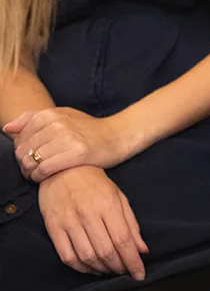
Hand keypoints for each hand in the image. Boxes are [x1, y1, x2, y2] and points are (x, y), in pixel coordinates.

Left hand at [5, 106, 127, 181]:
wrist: (118, 136)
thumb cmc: (89, 129)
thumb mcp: (63, 115)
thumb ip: (33, 119)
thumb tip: (7, 128)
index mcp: (52, 114)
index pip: (20, 136)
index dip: (21, 149)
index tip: (30, 154)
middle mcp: (58, 124)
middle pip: (23, 150)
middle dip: (23, 162)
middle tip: (33, 167)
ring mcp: (67, 139)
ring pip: (31, 161)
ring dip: (30, 172)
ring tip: (38, 173)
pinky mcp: (75, 155)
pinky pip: (44, 170)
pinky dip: (40, 177)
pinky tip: (46, 176)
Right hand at [38, 165, 147, 278]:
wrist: (63, 170)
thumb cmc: (96, 183)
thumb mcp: (119, 197)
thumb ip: (131, 223)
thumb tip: (142, 250)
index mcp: (108, 205)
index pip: (123, 239)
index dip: (132, 261)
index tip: (140, 275)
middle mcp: (88, 215)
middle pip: (106, 251)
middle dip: (119, 267)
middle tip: (126, 273)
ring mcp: (69, 222)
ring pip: (87, 257)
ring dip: (102, 269)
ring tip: (111, 271)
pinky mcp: (54, 229)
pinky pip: (67, 257)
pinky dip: (81, 269)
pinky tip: (92, 269)